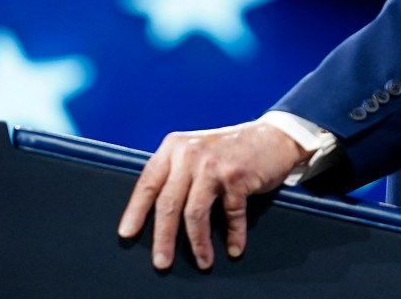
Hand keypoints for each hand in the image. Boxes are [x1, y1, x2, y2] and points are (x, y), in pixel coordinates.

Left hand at [117, 121, 308, 269]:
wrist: (273, 137)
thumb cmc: (230, 150)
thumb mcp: (196, 151)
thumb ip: (176, 172)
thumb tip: (154, 212)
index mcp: (174, 147)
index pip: (148, 183)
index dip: (136, 211)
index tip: (127, 233)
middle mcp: (190, 153)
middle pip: (168, 204)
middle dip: (163, 238)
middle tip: (161, 262)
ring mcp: (213, 165)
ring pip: (194, 214)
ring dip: (198, 243)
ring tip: (202, 262)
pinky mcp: (236, 177)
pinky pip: (231, 215)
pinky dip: (234, 235)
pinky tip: (234, 248)